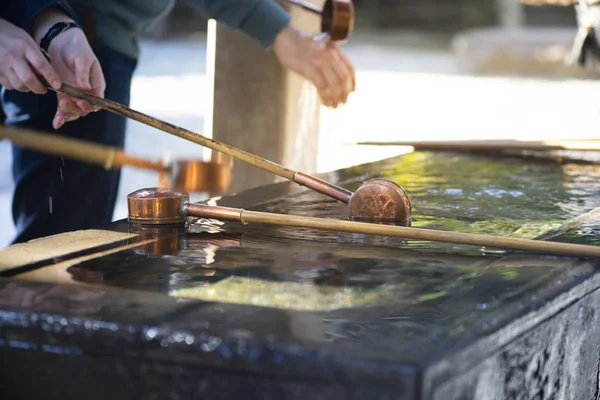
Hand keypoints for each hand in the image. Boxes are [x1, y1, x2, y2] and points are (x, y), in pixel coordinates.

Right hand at [0, 18, 61, 93]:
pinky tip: (17, 80)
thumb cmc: (9, 34)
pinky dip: (15, 86)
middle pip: (28, 79)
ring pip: (18, 85)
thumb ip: (36, 55)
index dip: (50, 77)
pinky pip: (8, 85)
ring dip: (27, 88)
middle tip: (43, 89)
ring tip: (30, 84)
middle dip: (38, 88)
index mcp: (24, 46)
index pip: (40, 64)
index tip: (57, 85)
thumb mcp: (26, 39)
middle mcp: (13, 56)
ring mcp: (2, 64)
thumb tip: (47, 73)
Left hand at [33, 6, 105, 128]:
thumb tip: (86, 88)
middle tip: (64, 103)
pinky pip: (64, 108)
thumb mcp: (82, 58)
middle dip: (76, 109)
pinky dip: (60, 116)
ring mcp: (76, 94)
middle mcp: (88, 92)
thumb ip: (83, 73)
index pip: (98, 101)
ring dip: (67, 114)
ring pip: (75, 111)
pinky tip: (56, 123)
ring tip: (59, 115)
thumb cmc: (77, 48)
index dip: (90, 105)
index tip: (81, 102)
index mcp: (97, 84)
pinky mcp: (64, 94)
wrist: (62, 42)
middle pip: (85, 108)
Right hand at [272, 24, 355, 107]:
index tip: (351, 92)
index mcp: (334, 49)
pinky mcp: (309, 68)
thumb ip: (331, 57)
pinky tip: (325, 103)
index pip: (349, 68)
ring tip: (335, 106)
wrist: (284, 37)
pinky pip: (321, 86)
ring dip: (336, 97)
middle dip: (344, 92)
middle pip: (343, 78)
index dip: (352, 82)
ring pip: (334, 84)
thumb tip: (338, 77)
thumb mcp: (321, 46)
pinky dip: (325, 97)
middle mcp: (330, 54)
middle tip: (343, 102)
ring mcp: (320, 61)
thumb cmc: (300, 44)